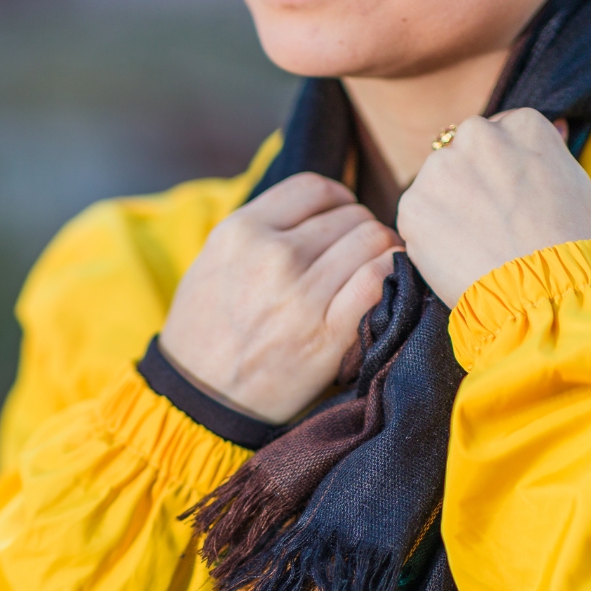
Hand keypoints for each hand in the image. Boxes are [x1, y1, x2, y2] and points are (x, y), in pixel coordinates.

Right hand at [159, 172, 401, 423]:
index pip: (315, 188)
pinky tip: (384, 289)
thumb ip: (256, 231)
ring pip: (373, 240)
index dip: (336, 201)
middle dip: (360, 232)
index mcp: (241, 232)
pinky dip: (390, 277)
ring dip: (381, 253)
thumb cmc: (205, 334)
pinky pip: (379, 279)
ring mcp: (302, 295)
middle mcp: (273, 255)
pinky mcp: (327, 334)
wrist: (200, 402)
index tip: (339, 223)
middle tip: (355, 259)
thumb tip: (315, 211)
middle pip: (351, 214)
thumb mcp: (212, 263)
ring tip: (372, 272)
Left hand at [397, 108, 590, 307]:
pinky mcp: (412, 205)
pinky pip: (416, 217)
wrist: (539, 289)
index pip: (497, 136)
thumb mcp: (581, 184)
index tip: (504, 200)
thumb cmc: (570, 243)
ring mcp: (439, 168)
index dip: (499, 172)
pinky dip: (427, 235)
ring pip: (435, 184)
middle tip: (485, 224)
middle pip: (461, 153)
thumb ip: (553, 155)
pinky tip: (453, 255)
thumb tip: (555, 134)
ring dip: (445, 207)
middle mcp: (476, 134)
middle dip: (468, 183)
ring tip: (471, 243)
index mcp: (521, 123)